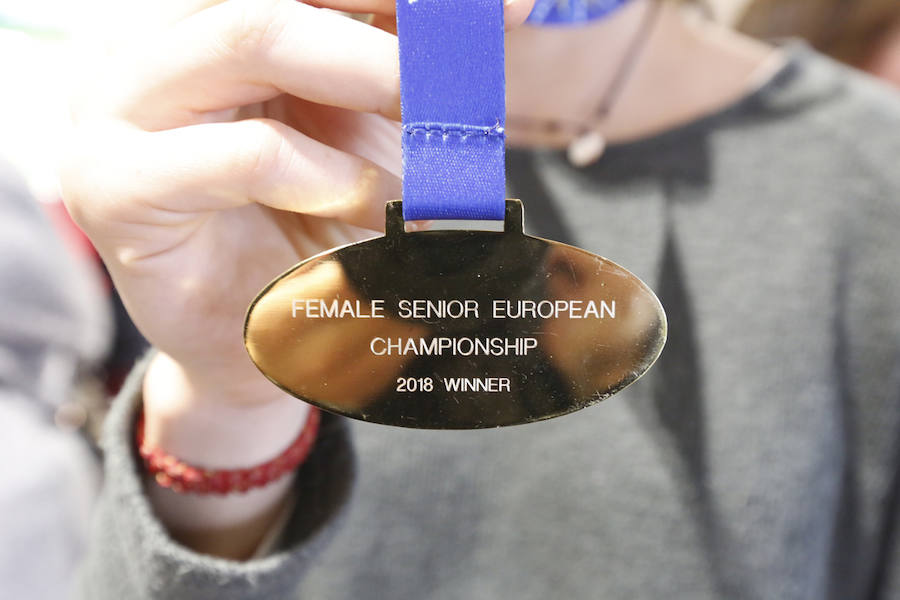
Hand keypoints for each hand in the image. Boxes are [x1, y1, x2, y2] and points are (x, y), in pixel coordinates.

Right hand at [60, 0, 533, 557]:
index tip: (515, 6)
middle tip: (466, 64)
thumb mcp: (366, 135)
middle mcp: (157, 45)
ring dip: (362, 76)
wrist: (258, 345)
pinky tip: (364, 205)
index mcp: (214, 24)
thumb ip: (397, 70)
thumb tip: (494, 13)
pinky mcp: (114, 186)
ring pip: (248, 35)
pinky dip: (323, 173)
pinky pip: (242, 153)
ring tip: (424, 135)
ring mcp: (120, 109)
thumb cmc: (311, 233)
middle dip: (386, 10)